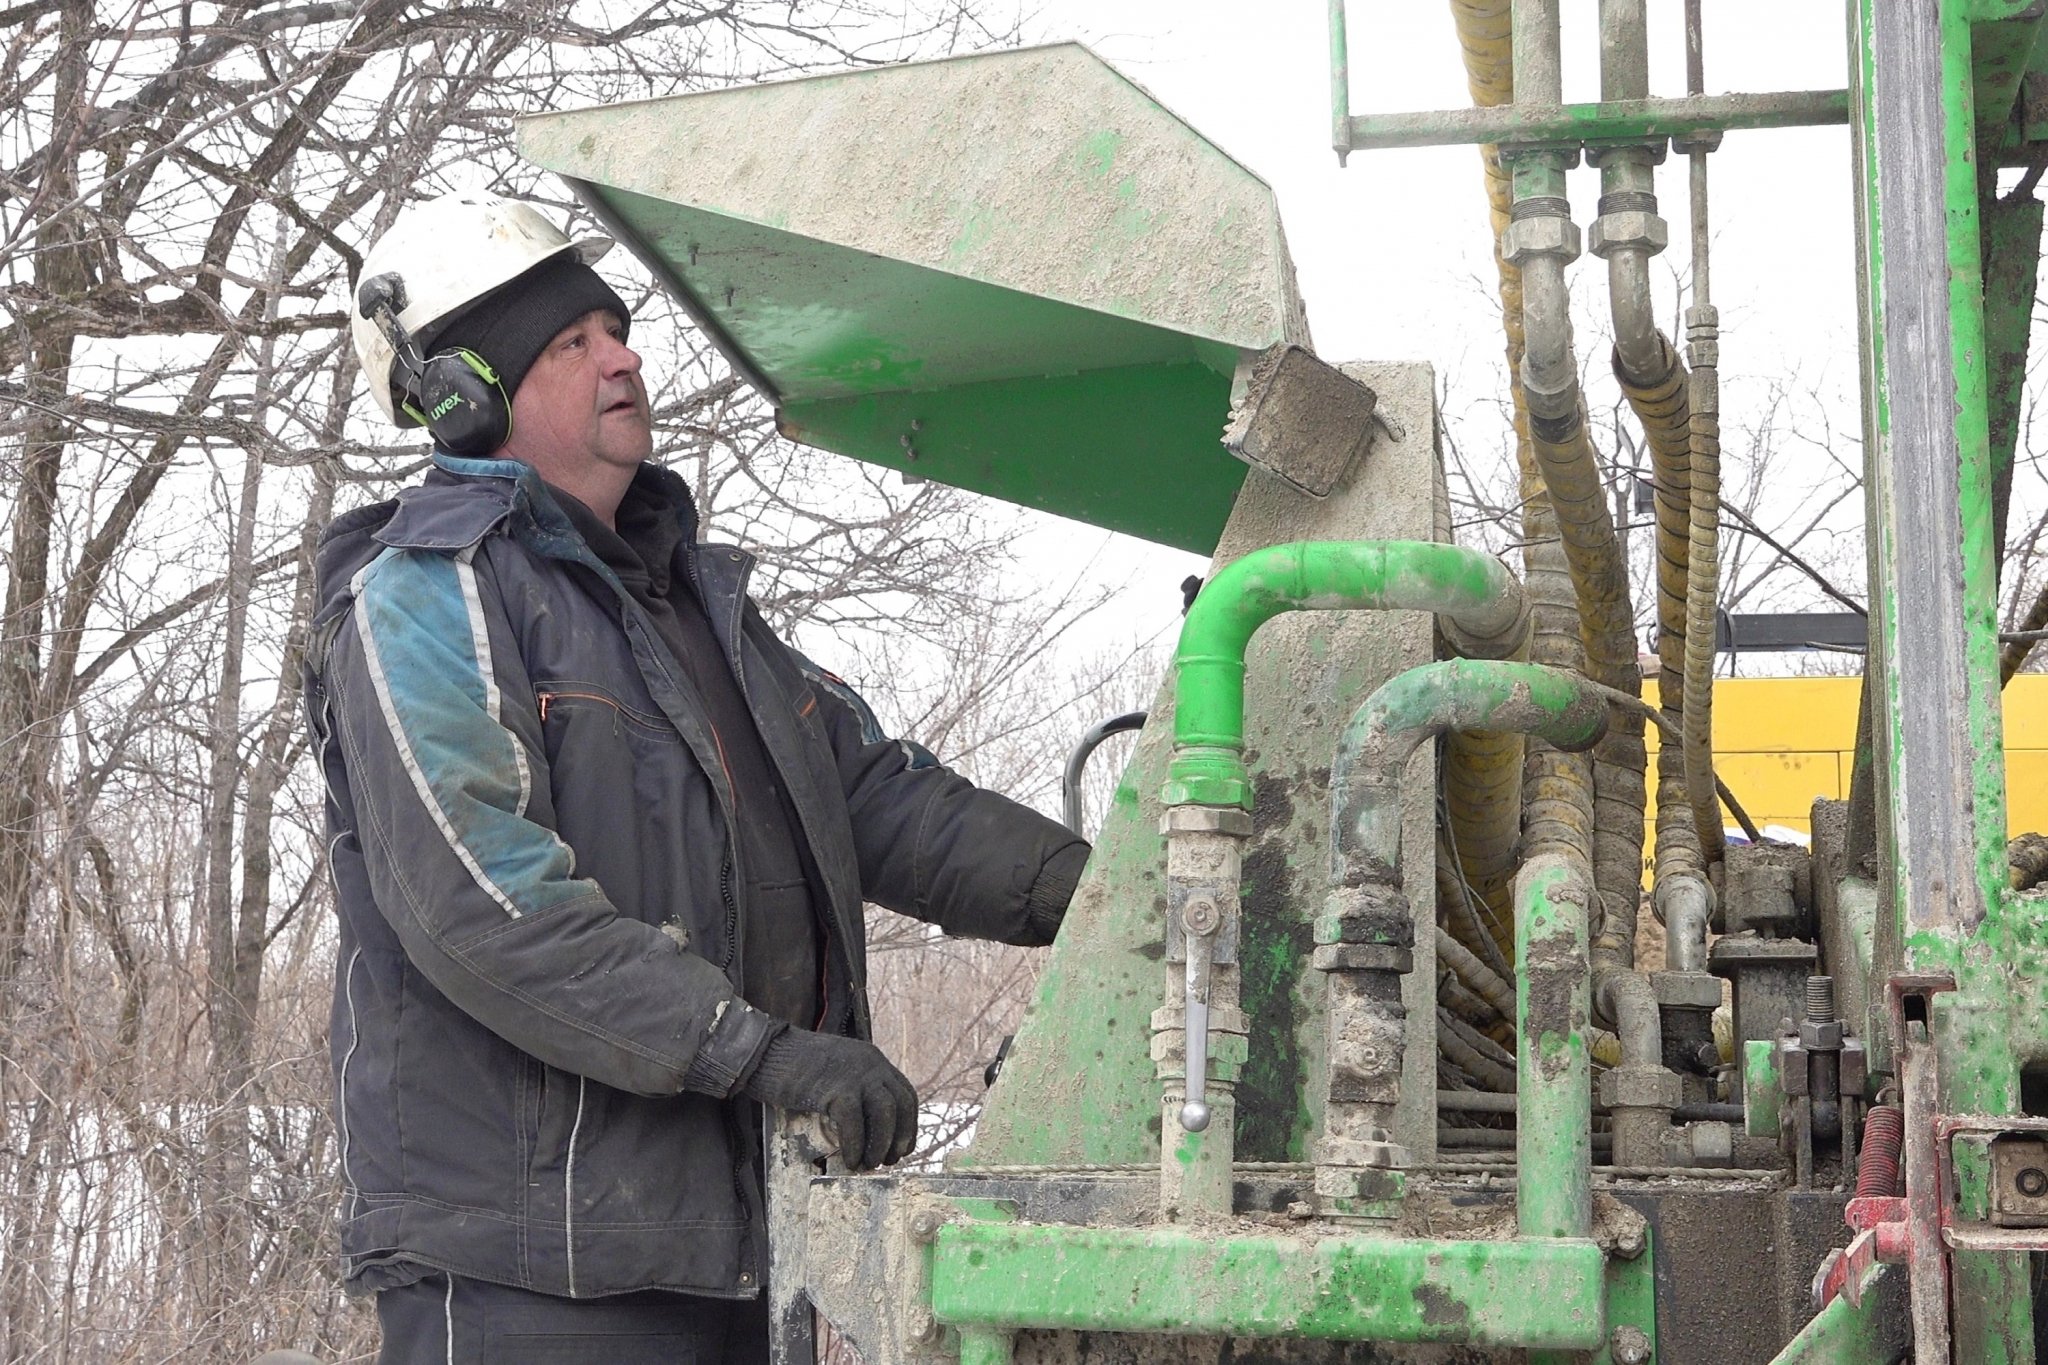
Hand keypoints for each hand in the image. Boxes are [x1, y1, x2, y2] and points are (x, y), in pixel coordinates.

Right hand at [740, 1028, 918, 1169]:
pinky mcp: (833, 1088)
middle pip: (901, 1105)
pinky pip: (854, 1123)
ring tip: (868, 1164)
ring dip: (880, 1144)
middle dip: (898, 1138)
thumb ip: (854, 1088)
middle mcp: (870, 1063)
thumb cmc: (793, 1067)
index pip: (905, 1094)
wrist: (764, 1051)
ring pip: (885, 1114)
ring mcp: (854, 1074)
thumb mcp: (835, 1070)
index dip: (907, 1125)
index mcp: (872, 1059)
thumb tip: (867, 1126)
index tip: (901, 1147)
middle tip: (886, 1161)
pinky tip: (849, 1161)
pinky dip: (855, 1147)